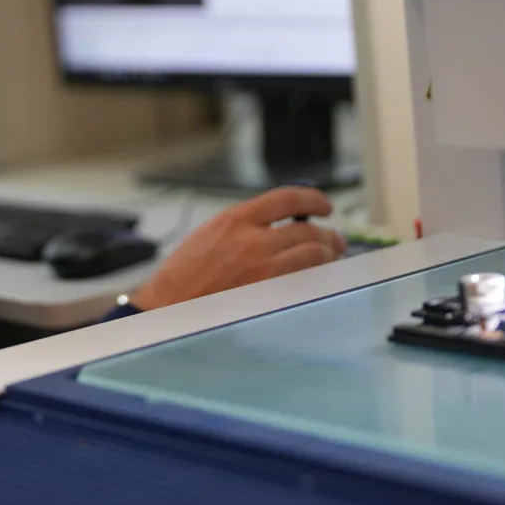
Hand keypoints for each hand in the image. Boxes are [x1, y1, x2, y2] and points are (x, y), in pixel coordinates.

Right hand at [130, 186, 345, 310]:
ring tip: (329, 258)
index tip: (323, 206)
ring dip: (327, 255)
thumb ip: (245, 225)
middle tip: (334, 240)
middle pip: (307, 228)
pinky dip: (316, 278)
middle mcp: (253, 240)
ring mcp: (262, 268)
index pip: (288, 198)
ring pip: (312, 253)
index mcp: (236, 219)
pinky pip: (304, 281)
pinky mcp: (268, 294)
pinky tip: (317, 280)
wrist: (170, 306)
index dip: (313, 199)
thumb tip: (281, 224)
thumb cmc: (185, 275)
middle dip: (327, 234)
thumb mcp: (212, 233)